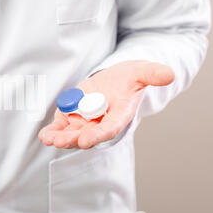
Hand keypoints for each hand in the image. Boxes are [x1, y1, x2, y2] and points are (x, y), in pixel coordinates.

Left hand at [38, 60, 174, 148]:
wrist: (114, 80)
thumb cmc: (128, 78)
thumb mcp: (140, 71)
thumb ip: (152, 74)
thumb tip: (169, 74)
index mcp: (118, 116)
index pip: (108, 129)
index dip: (98, 135)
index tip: (86, 140)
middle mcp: (100, 123)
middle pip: (87, 135)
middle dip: (74, 139)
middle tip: (62, 141)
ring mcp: (84, 122)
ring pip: (71, 134)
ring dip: (60, 138)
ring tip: (50, 139)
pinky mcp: (71, 117)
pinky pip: (61, 127)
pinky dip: (52, 132)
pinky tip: (44, 135)